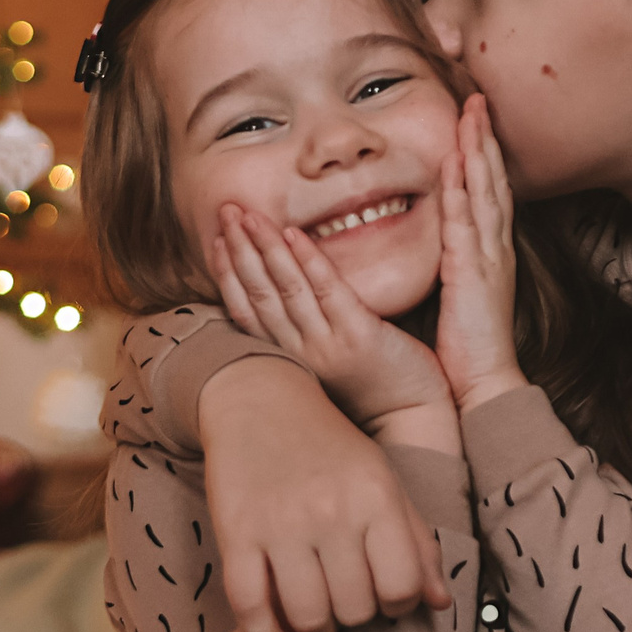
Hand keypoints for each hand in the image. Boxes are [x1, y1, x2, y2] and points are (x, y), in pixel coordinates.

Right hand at [195, 357, 448, 631]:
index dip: (397, 605)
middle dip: (354, 618)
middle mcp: (330, 511)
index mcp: (374, 496)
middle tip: (345, 603)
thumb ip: (415, 540)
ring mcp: (280, 524)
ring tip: (317, 619)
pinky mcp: (236, 533)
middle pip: (354, 608)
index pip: (400, 587)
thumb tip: (441, 603)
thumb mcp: (383, 480)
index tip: (383, 597)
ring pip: (307, 615)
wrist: (260, 399)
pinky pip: (251, 607)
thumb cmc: (330, 446)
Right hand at [210, 205, 450, 428]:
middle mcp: (300, 352)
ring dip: (263, 247)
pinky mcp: (358, 336)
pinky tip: (292, 233)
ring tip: (248, 214)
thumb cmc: (375, 388)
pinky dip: (307, 259)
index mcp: (290, 357)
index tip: (218, 240)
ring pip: (285, 288)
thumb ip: (307, 331)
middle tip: (225, 210)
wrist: (413, 421)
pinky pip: (327, 290)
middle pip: (259, 293)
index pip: (246, 311)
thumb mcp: (328, 360)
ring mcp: (327, 344)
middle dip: (239, 249)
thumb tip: (291, 294)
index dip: (228, 273)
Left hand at [437, 96, 525, 410]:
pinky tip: (456, 165)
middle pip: (493, 180)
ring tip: (471, 114)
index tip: (474, 119)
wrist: (485, 384)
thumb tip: (443, 243)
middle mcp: (494, 248)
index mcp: (490, 253)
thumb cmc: (468, 346)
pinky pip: (467, 224)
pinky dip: (463, 191)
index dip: (483, 153)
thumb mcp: (461, 293)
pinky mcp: (474, 274)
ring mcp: (488, 258)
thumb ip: (455, 263)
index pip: (488, 191)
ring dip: (478, 151)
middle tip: (477, 98)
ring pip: (485, 192)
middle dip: (485, 138)